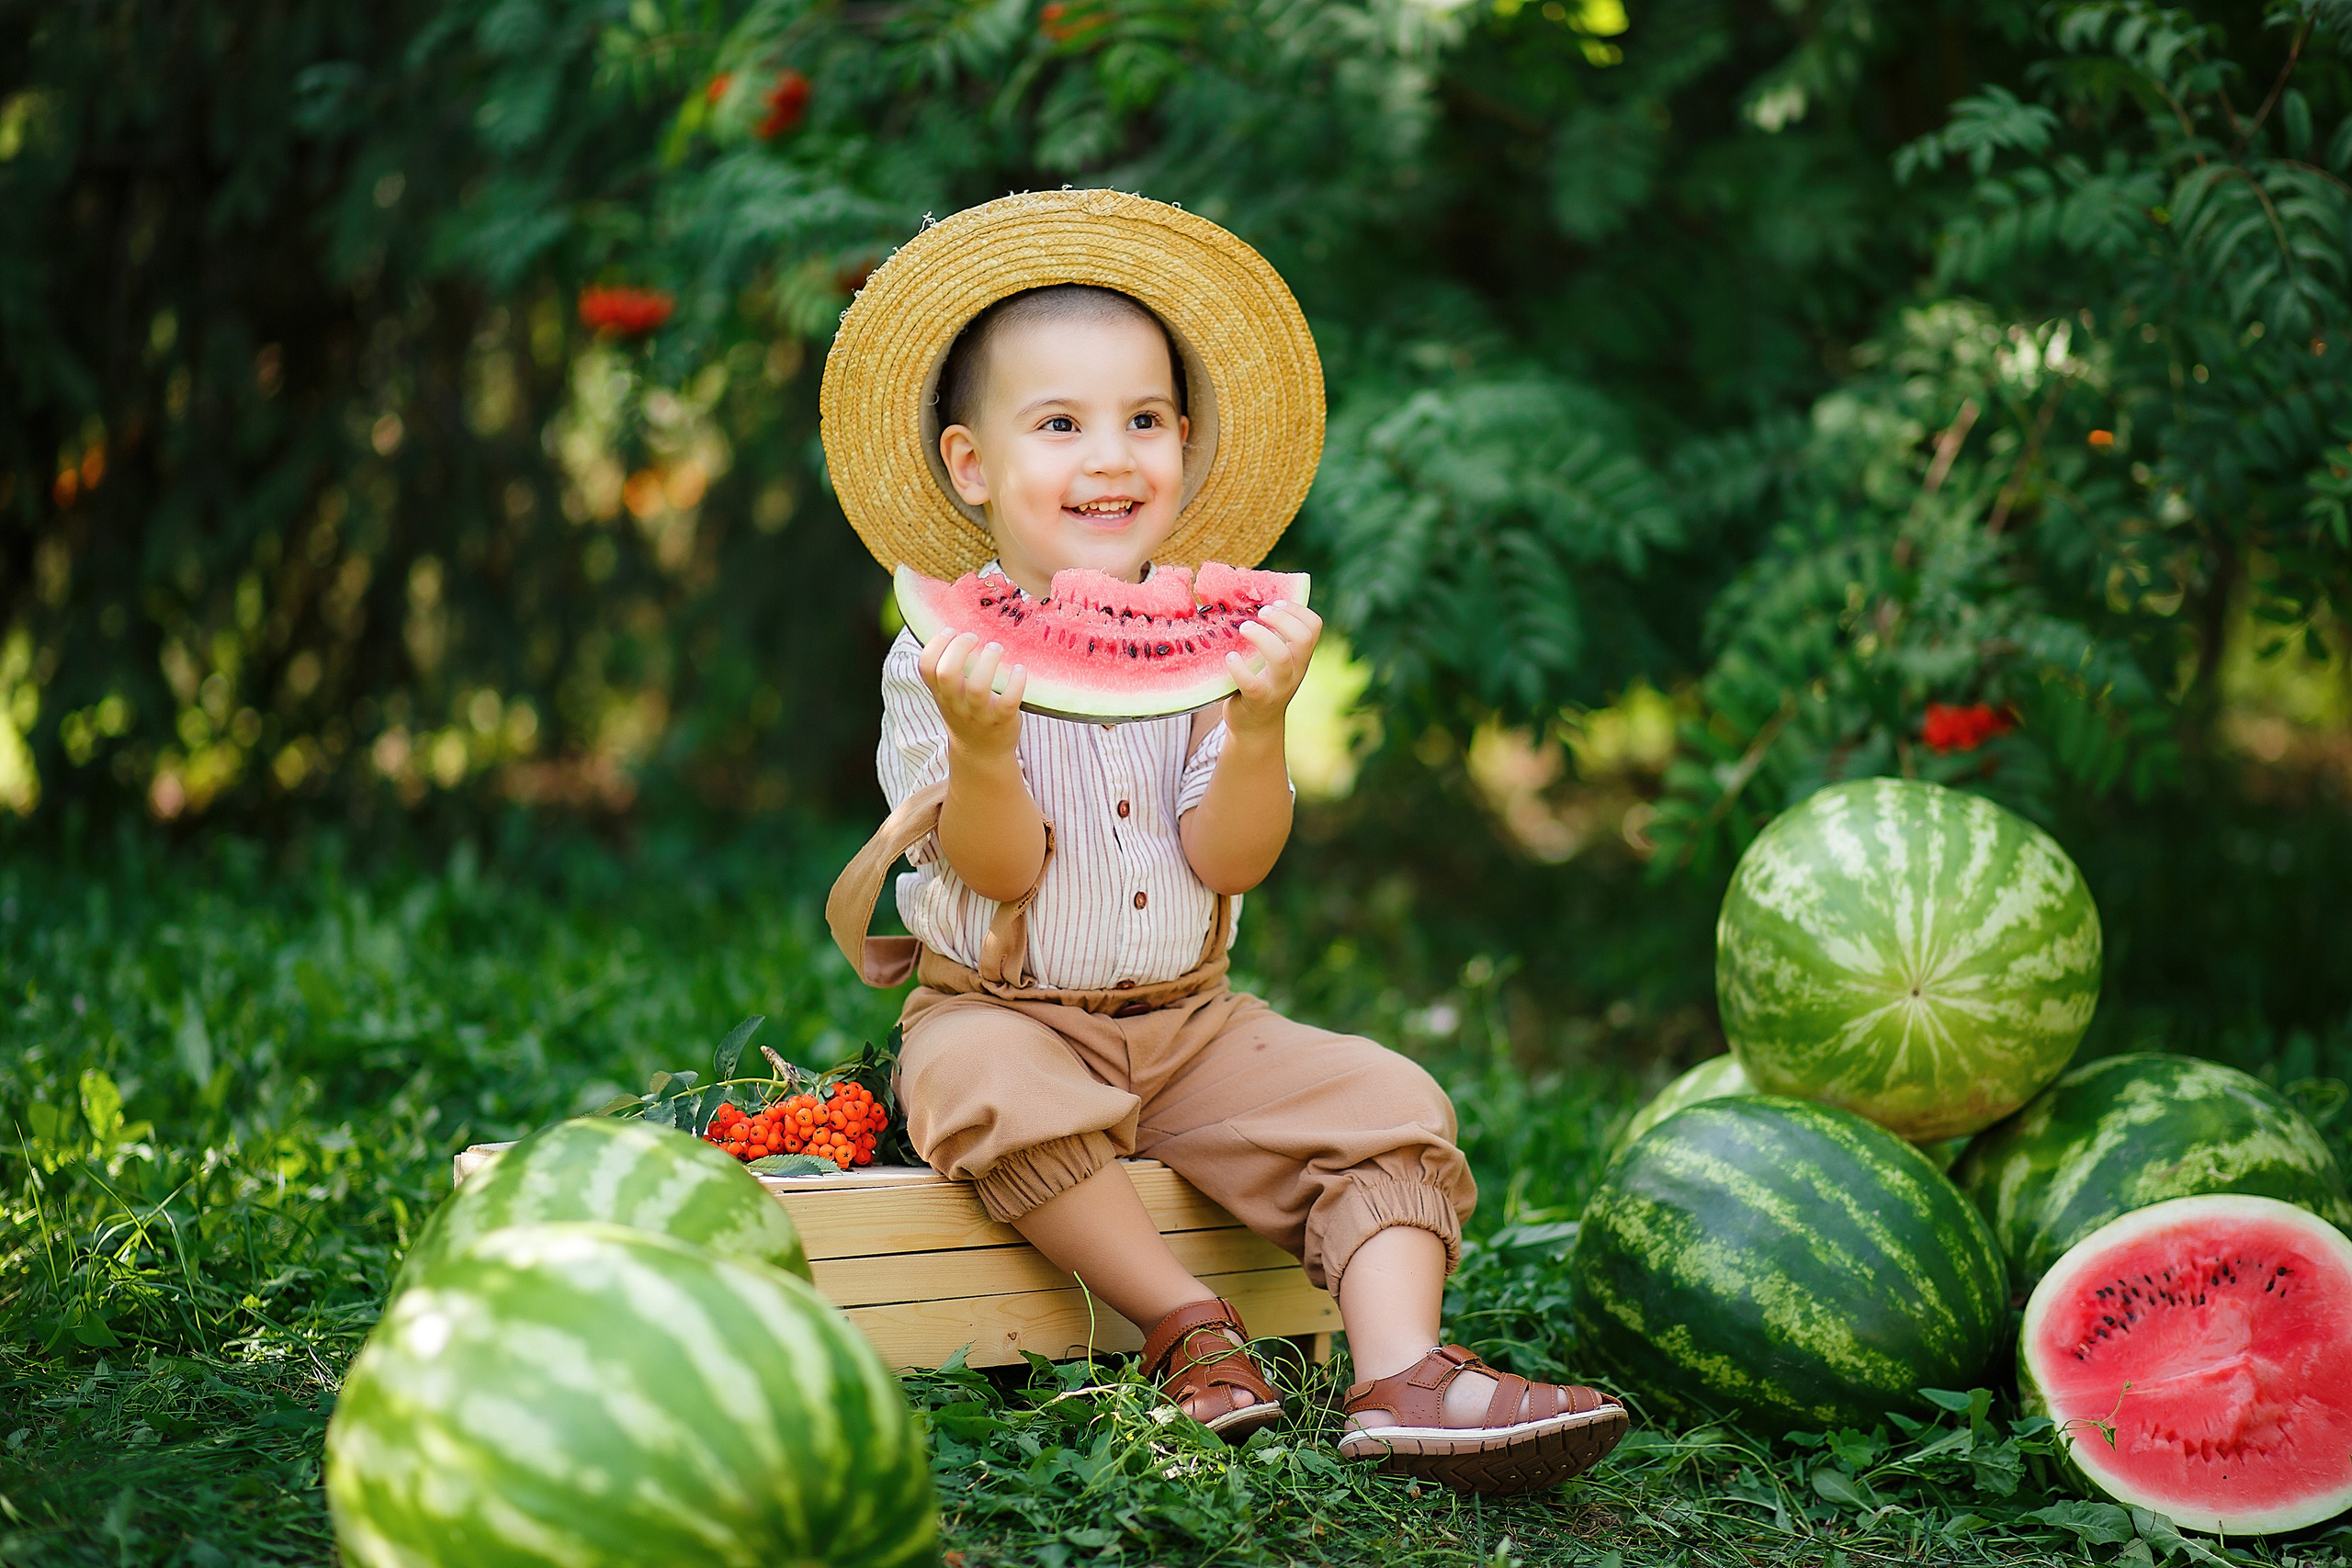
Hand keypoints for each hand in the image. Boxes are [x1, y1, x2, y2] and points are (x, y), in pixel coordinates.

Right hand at [918, 629, 1026, 756]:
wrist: (982, 753)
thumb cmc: (967, 713)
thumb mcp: (950, 695)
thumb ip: (948, 669)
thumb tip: (954, 629)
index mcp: (942, 694)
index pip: (926, 667)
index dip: (935, 645)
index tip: (950, 631)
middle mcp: (956, 704)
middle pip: (948, 673)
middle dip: (960, 648)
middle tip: (974, 637)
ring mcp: (979, 714)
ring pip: (978, 687)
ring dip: (988, 662)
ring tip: (996, 648)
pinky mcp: (1002, 720)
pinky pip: (1009, 701)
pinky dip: (1016, 682)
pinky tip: (1019, 669)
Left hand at [1224, 602, 1320, 735]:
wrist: (1256, 727)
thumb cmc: (1261, 684)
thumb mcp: (1274, 661)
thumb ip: (1273, 638)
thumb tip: (1253, 599)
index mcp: (1300, 657)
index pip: (1314, 626)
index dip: (1297, 609)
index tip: (1276, 603)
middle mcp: (1295, 671)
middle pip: (1302, 638)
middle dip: (1281, 619)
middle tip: (1260, 613)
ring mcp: (1278, 687)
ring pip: (1281, 658)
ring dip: (1261, 637)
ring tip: (1243, 628)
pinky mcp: (1258, 700)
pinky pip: (1252, 683)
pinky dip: (1239, 667)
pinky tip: (1229, 658)